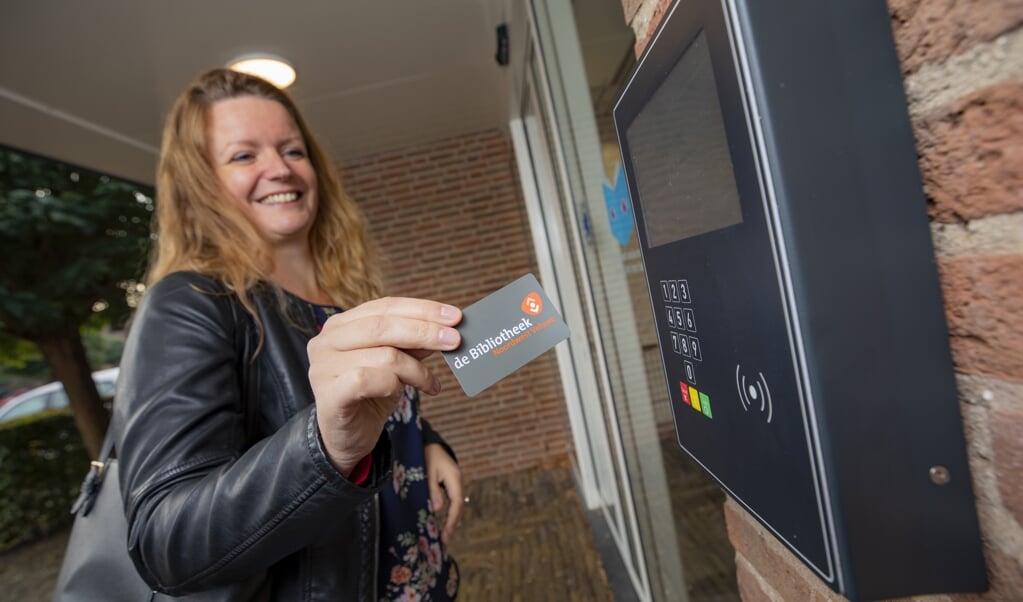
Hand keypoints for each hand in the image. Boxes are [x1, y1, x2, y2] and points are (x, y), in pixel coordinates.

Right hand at [307, 297, 460, 475]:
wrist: (345, 438)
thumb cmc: (370, 396)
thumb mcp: (396, 364)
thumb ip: (413, 344)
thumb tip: (447, 328)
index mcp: (341, 325)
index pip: (385, 306)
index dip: (422, 309)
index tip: (455, 316)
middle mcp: (326, 341)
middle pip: (383, 326)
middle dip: (425, 331)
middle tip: (455, 341)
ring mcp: (323, 367)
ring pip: (383, 355)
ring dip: (416, 369)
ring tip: (430, 383)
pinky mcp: (328, 394)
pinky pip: (368, 380)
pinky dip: (394, 384)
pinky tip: (403, 393)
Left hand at [425, 442, 463, 543]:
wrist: (427, 441)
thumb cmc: (426, 455)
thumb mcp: (427, 472)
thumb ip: (432, 490)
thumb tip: (438, 510)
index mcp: (454, 478)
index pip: (456, 504)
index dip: (451, 520)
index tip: (445, 534)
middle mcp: (457, 481)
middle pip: (458, 506)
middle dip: (452, 523)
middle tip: (444, 541)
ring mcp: (454, 482)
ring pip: (455, 504)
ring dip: (450, 518)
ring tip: (443, 535)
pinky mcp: (449, 482)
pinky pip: (451, 499)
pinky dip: (447, 510)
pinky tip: (441, 520)